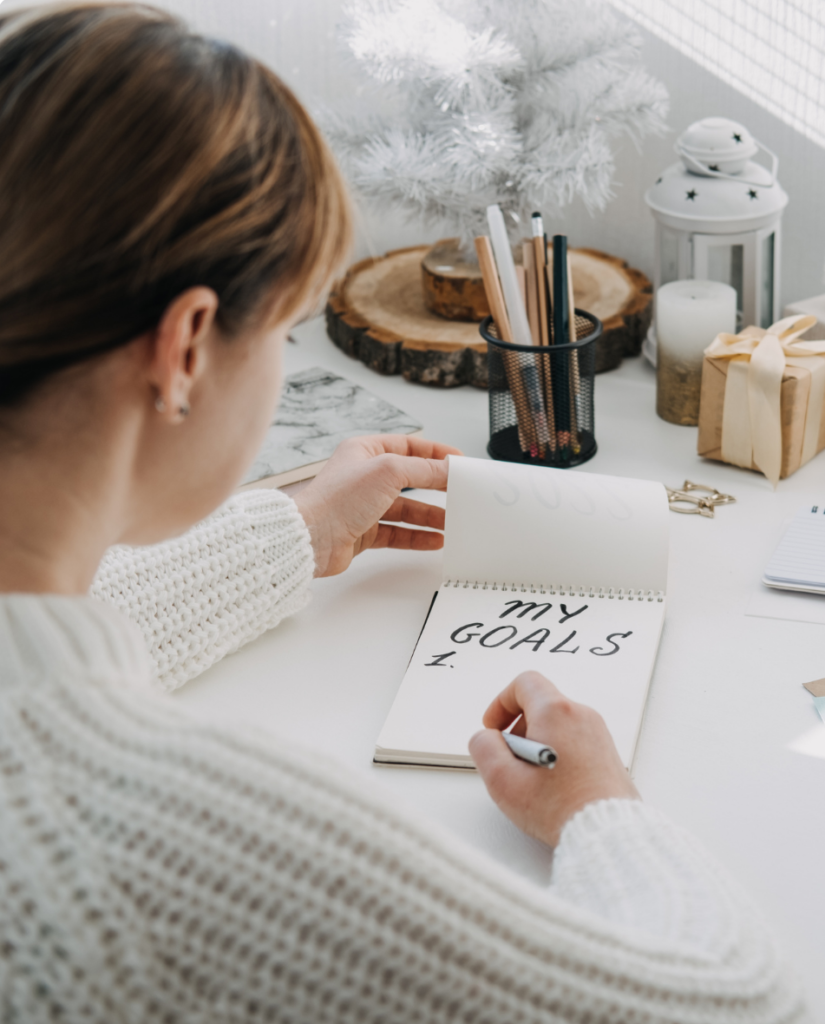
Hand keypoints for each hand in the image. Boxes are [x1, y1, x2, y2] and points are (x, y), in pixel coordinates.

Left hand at [293, 435, 460, 577]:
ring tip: (452, 522)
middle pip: (410, 479)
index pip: (408, 446)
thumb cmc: (337, 499)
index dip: (434, 453)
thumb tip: (450, 468)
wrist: (310, 538)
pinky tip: (435, 540)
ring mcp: (363, 505)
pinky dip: (417, 536)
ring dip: (429, 515)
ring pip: (405, 508)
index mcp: (365, 451)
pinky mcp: (363, 531)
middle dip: (436, 487)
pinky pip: (397, 532)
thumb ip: (424, 469)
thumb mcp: (388, 472)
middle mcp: (364, 477)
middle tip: (460, 492)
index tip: (457, 461)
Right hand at [469, 671, 638, 846]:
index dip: (501, 703)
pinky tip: (552, 785)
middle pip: (540, 704)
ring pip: (557, 724)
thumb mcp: (503, 780)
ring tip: (533, 778)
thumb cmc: (562, 809)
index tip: (495, 727)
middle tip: (511, 759)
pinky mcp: (607, 752)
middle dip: (518, 728)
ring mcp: (598, 734)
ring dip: (537, 743)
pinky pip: (574, 740)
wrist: (608, 832)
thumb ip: (484, 748)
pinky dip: (557, 753)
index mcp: (557, 713)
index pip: (524, 683)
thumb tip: (486, 738)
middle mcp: (582, 716)